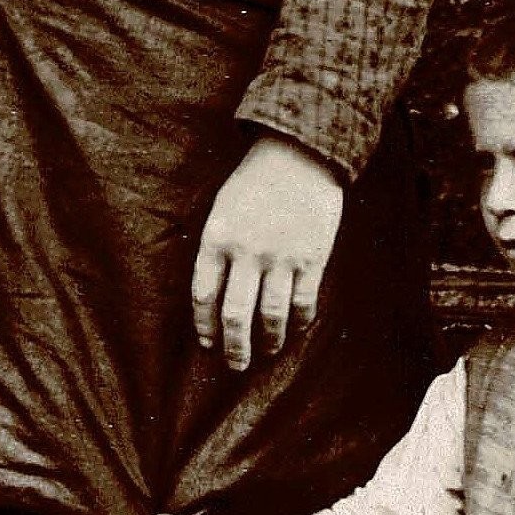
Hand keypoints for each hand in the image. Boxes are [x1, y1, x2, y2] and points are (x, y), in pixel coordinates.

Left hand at [194, 133, 345, 370]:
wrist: (302, 150)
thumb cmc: (256, 178)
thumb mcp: (223, 207)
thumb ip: (218, 247)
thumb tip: (215, 294)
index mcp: (217, 238)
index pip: (203, 295)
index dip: (204, 326)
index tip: (207, 344)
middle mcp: (246, 251)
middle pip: (235, 315)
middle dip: (234, 347)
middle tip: (235, 364)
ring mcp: (281, 255)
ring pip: (270, 315)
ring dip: (267, 341)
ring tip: (266, 353)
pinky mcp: (311, 256)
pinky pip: (304, 301)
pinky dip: (299, 321)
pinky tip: (295, 330)